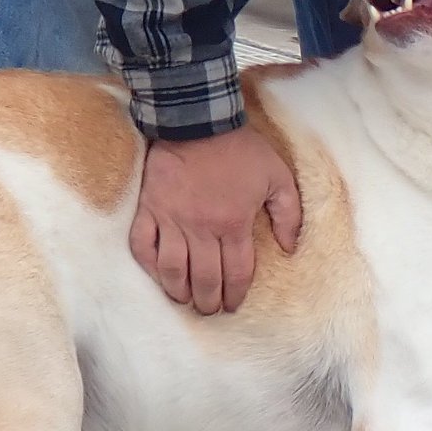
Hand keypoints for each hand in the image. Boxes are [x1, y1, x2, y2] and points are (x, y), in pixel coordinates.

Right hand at [129, 125, 302, 315]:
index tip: (233, 305)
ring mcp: (172, 221)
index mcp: (234, 225)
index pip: (236, 273)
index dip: (236, 294)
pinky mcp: (149, 209)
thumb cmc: (240, 149)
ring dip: (179, 290)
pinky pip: (143, 244)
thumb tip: (289, 248)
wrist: (198, 120)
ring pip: (172, 270)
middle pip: (205, 279)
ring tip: (184, 299)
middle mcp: (202, 230)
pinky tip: (157, 274)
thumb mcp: (277, 176)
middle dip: (208, 301)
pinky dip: (148, 264)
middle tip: (210, 309)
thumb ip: (288, 214)